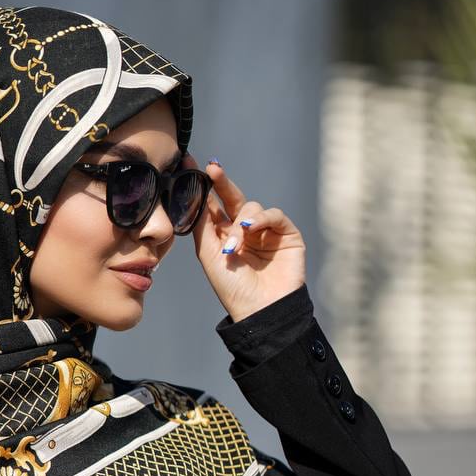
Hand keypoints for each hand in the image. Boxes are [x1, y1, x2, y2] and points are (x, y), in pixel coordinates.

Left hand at [182, 153, 305, 322]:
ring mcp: (265, 231)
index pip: (213, 206)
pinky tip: (251, 229)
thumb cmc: (231, 287)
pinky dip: (262, 218)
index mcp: (223, 236)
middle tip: (212, 169)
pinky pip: (273, 214)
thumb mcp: (209, 254)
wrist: (260, 309)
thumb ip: (202, 224)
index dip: (203, 187)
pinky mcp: (286, 234)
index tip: (189, 166)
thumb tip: (195, 194)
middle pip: (232, 198)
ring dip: (241, 223)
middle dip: (221, 183)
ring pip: (250, 207)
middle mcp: (244, 230)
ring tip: (234, 246)